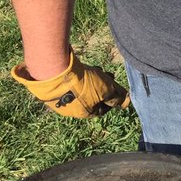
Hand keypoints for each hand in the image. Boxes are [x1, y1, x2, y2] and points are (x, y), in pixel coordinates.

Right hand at [11, 50, 128, 117]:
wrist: (54, 72)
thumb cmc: (83, 83)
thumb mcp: (106, 90)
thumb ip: (117, 97)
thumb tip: (127, 104)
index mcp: (85, 113)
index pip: (104, 108)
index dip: (112, 97)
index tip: (114, 86)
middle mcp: (72, 109)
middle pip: (93, 97)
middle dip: (102, 85)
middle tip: (107, 75)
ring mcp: (61, 99)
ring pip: (82, 89)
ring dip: (92, 79)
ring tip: (96, 69)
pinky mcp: (53, 88)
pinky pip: (70, 84)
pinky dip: (79, 77)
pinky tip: (81, 68)